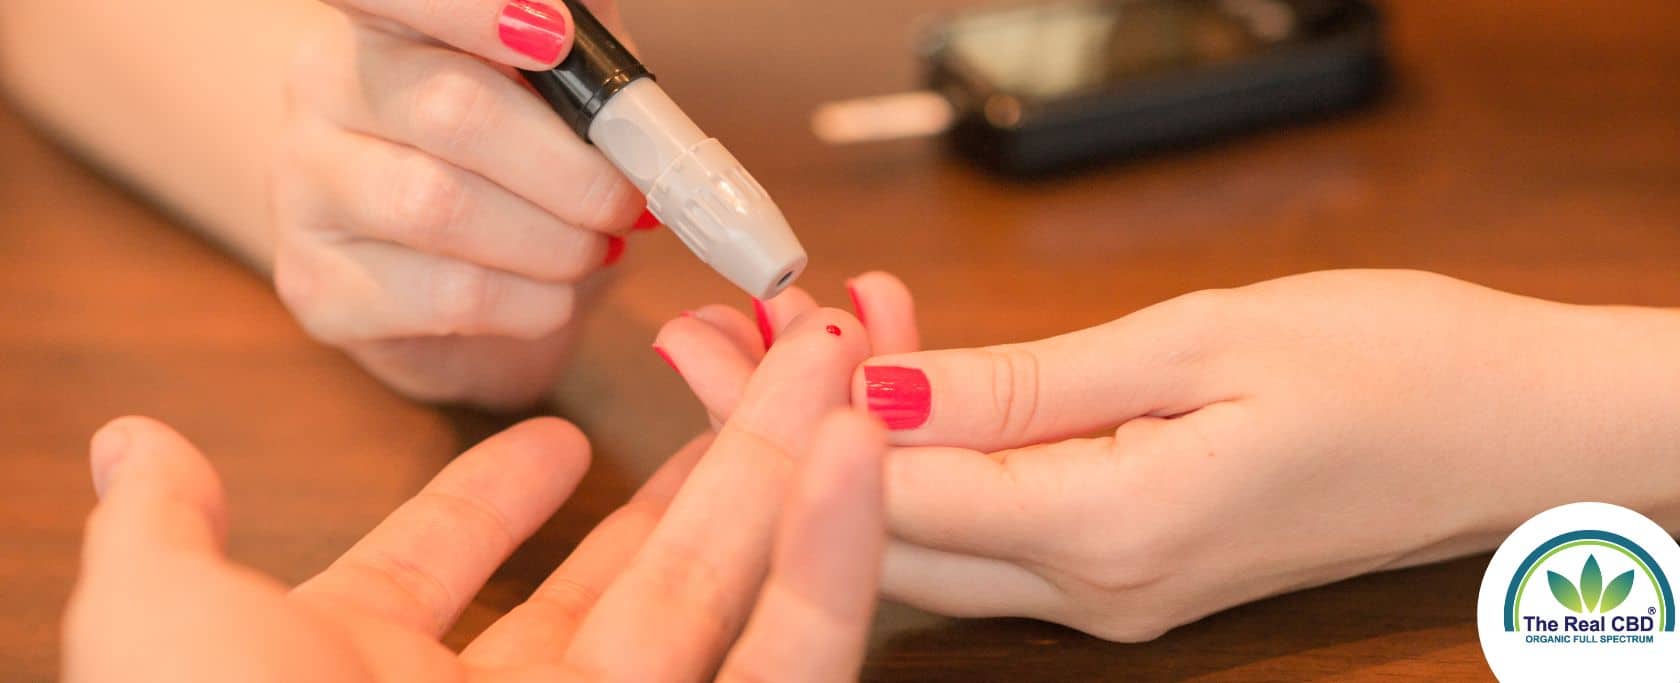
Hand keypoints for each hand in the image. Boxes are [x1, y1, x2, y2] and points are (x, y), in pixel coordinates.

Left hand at [66, 313, 886, 680]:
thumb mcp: (169, 630)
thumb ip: (166, 536)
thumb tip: (135, 442)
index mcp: (371, 678)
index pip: (447, 567)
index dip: (494, 497)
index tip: (556, 438)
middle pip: (624, 571)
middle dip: (691, 461)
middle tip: (751, 365)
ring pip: (724, 594)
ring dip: (785, 477)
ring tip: (835, 367)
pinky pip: (793, 662)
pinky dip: (833, 557)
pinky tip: (856, 450)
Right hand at [271, 0, 650, 407]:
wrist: (459, 285)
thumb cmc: (519, 162)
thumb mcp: (560, 84)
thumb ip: (587, 48)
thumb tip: (622, 55)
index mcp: (382, 19)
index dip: (470, 9)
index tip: (557, 38)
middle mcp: (323, 89)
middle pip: (452, 110)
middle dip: (570, 168)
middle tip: (625, 200)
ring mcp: (305, 191)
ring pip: (440, 208)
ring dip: (555, 241)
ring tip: (597, 247)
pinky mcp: (320, 289)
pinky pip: (447, 296)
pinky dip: (532, 302)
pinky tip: (555, 295)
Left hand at [667, 269, 1679, 640]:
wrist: (1517, 435)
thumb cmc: (1390, 367)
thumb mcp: (1198, 344)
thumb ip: (1024, 386)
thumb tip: (877, 395)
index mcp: (1108, 534)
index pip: (892, 492)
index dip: (790, 417)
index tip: (722, 338)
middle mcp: (1094, 593)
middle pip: (884, 527)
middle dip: (783, 435)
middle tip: (708, 339)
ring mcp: (1109, 597)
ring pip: (927, 532)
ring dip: (847, 443)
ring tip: (774, 345)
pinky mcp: (1124, 576)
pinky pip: (986, 528)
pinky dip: (925, 463)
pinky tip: (895, 386)